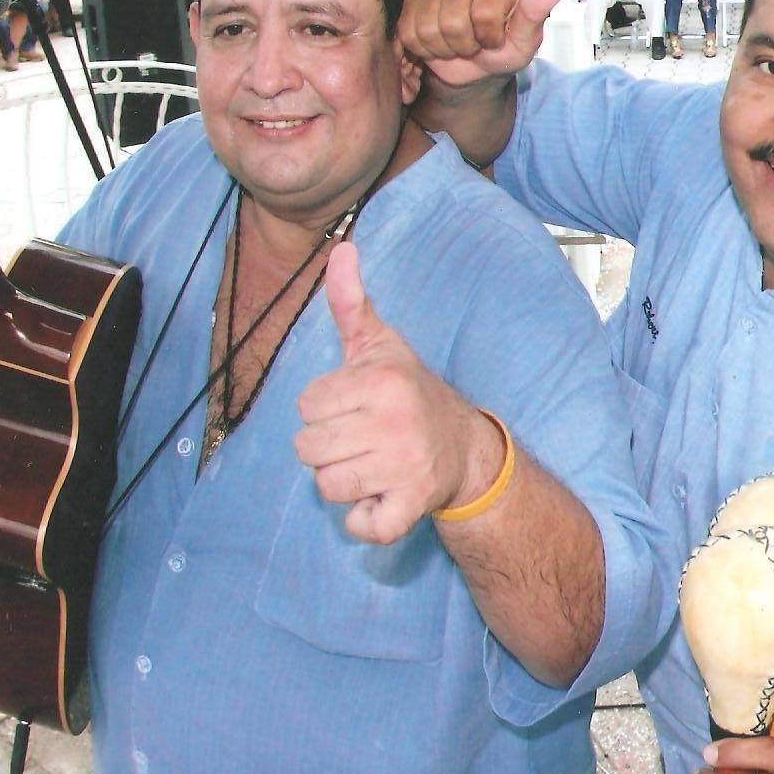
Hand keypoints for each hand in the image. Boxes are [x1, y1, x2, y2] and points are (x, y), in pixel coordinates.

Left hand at [293, 242, 498, 542]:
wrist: (466, 447)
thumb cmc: (408, 393)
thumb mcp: (381, 345)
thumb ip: (350, 302)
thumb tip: (340, 248)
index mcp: (383, 382)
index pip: (306, 405)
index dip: (323, 408)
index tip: (354, 406)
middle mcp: (396, 423)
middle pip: (307, 448)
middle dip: (327, 446)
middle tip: (360, 438)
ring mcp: (406, 467)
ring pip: (327, 486)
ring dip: (342, 481)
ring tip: (369, 464)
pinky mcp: (413, 506)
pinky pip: (362, 526)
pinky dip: (364, 520)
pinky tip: (379, 497)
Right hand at [397, 0, 566, 91]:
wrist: (476, 67)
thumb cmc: (505, 50)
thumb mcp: (525, 40)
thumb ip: (536, 13)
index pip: (484, 15)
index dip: (489, 39)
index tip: (496, 40)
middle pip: (452, 23)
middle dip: (465, 46)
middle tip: (475, 44)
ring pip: (427, 29)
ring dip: (444, 49)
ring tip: (458, 44)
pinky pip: (408, 31)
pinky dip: (423, 48)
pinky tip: (438, 43)